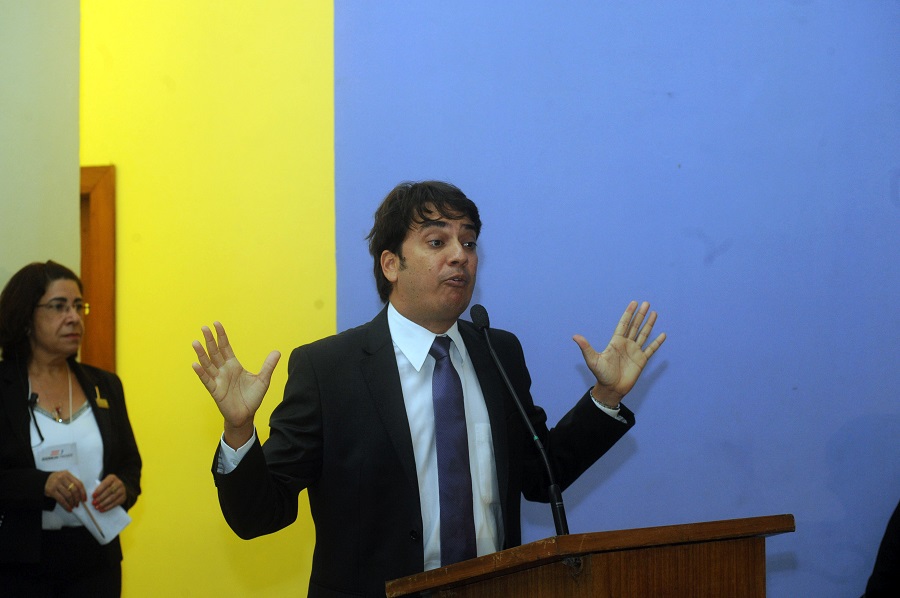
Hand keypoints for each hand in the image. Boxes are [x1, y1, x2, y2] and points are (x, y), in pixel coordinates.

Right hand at [44, 470, 85, 511]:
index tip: (84, 499)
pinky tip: (69, 509)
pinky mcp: (51, 490)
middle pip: (74, 490)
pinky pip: (61, 499)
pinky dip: (66, 505)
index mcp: (67, 474)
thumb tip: (81, 495)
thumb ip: (72, 483)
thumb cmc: (56, 480)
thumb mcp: (64, 478)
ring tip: (73, 506)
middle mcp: (62, 478)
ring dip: (72, 503)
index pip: (79, 484)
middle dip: (77, 499)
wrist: (42, 481)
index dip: (83, 492)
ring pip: (68, 495)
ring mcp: (56, 484)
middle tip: (78, 504)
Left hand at [92, 474, 125, 512]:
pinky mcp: (123, 497)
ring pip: (112, 498)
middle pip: (109, 491)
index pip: (105, 484)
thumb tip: (92, 496)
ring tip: (97, 507)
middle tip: (94, 503)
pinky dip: (108, 507)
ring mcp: (122, 490)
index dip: (99, 490)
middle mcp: (119, 483)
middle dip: (100, 498)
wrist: (120, 488)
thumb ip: (99, 487)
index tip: (93, 496)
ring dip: (103, 503)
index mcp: (112, 478)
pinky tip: (102, 509)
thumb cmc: (108, 486)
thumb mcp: (104, 483)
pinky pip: (116, 503)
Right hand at [192, 321, 280, 446]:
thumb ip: (268, 366)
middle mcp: (224, 370)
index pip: (226, 347)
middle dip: (210, 340)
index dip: (221, 336)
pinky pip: (207, 380)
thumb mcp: (263, 380)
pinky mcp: (216, 391)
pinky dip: (201, 372)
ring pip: (208, 364)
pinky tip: (195, 364)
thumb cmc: (252, 398)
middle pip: (215, 352)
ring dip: (202, 353)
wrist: (246, 415)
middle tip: (204, 328)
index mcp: (234, 365)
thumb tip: (277, 351)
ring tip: (196, 342)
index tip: (216, 324)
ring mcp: (218, 380)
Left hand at [572, 301, 665, 407]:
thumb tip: (575, 336)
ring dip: (649, 324)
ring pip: (643, 334)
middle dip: (640, 315)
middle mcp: (626, 344)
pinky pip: (651, 349)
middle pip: (635, 326)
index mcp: (616, 342)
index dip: (628, 313)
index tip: (634, 303)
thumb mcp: (592, 360)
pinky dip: (657, 342)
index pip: (623, 324)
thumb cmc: (601, 375)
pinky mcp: (641, 360)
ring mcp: (634, 351)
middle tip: (647, 303)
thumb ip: (586, 347)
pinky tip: (663, 335)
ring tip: (654, 313)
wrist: (611, 388)